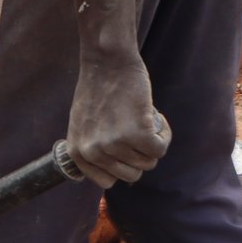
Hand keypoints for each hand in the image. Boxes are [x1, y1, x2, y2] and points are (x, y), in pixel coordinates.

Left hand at [66, 51, 169, 188]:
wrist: (107, 61)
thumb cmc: (98, 88)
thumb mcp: (83, 125)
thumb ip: (93, 149)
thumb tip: (113, 176)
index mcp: (77, 153)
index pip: (108, 181)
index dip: (121, 163)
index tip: (124, 145)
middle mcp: (93, 152)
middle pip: (131, 175)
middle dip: (139, 155)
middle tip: (137, 129)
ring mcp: (114, 144)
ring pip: (148, 162)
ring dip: (152, 142)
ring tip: (144, 120)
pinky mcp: (137, 134)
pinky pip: (160, 150)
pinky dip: (164, 135)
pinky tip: (157, 118)